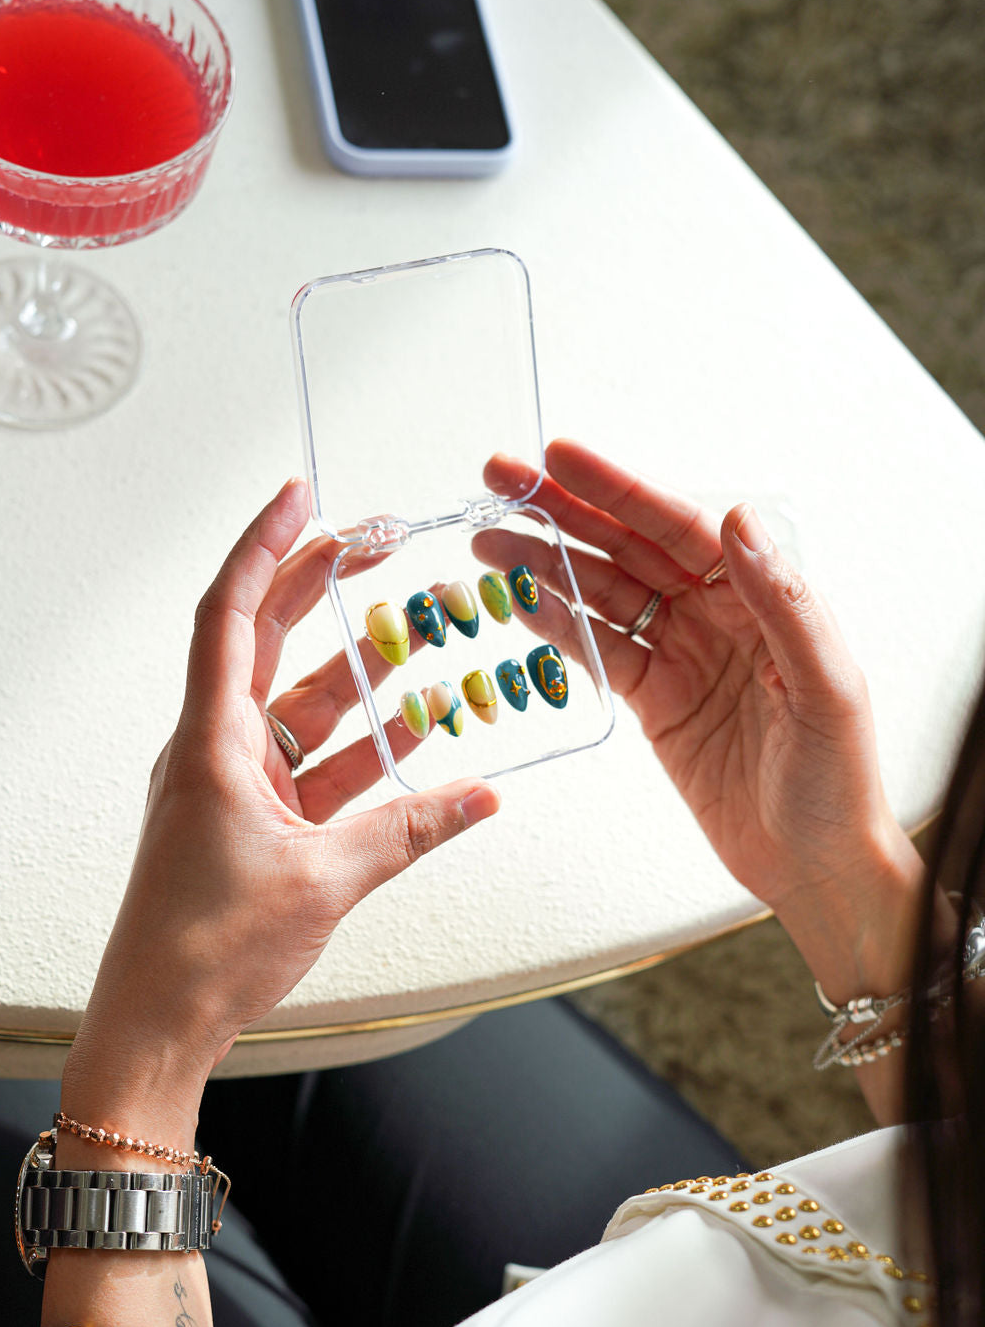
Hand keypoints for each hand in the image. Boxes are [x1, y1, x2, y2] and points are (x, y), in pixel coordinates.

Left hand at [63, 480, 498, 1136]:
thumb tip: (480, 798)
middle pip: (268, 643)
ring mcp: (234, 786)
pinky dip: (363, 754)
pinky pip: (316, 768)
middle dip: (322, 590)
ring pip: (303, 710)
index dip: (264, 547)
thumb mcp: (325, 879)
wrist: (158, 1023)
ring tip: (420, 644)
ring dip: (360, 681)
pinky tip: (417, 739)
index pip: (229, 615)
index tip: (302, 495)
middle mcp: (216, 751)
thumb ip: (411, 831)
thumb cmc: (205, 950)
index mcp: (210, 744)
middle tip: (377, 545)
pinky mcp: (255, 823)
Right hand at [481, 440, 921, 1000]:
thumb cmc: (837, 782)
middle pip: (630, 546)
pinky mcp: (654, 699)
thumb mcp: (825, 687)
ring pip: (602, 593)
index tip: (562, 459)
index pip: (681, 526)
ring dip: (546, 564)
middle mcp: (718, 613)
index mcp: (763, 596)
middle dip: (564, 511)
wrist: (813, 866)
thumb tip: (741, 521)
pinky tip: (521, 602)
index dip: (618, 490)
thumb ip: (784, 602)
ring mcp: (681, 653)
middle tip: (502, 479)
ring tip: (489, 540)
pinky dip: (558, 626)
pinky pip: (598, 651)